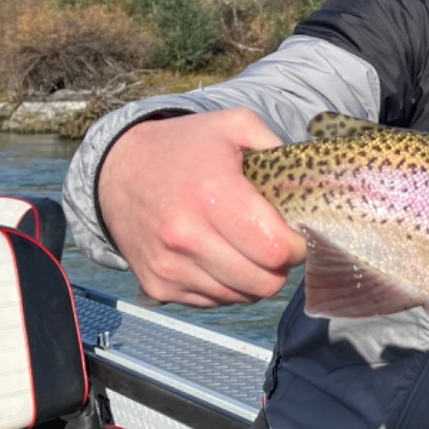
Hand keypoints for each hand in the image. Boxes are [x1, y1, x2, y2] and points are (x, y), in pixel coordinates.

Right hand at [98, 108, 306, 306]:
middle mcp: (187, 236)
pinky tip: (221, 257)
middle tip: (274, 243)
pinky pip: (213, 302)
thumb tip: (310, 179)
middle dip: (280, 266)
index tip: (295, 234)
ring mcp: (170, 266)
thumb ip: (276, 146)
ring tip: (246, 247)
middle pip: (264, 282)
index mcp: (212, 195)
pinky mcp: (158, 286)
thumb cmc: (185, 148)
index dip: (297, 246)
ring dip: (253, 278)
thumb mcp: (233, 126)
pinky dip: (226, 286)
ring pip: (241, 297)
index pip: (276, 250)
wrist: (118, 171)